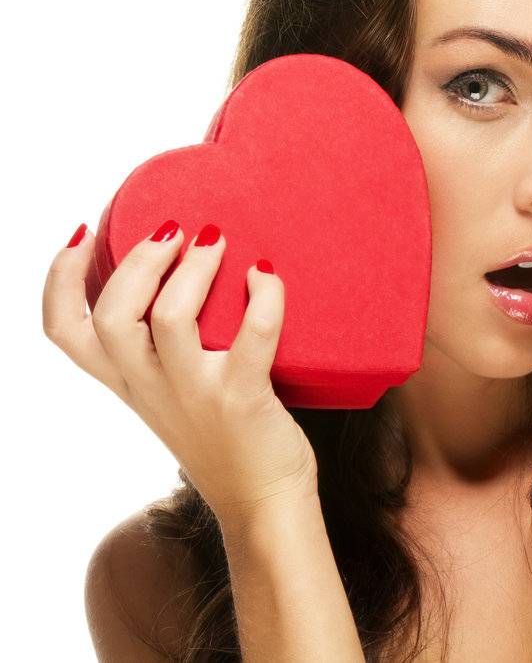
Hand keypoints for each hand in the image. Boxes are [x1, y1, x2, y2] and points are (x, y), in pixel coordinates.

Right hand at [44, 220, 318, 524]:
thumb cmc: (226, 440)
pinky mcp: (242, 398)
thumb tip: (181, 275)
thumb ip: (161, 351)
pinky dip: (263, 297)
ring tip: (217, 241)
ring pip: (168, 319)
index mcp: (127, 384)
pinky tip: (266, 276)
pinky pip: (251, 335)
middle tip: (174, 230)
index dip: (60, 278)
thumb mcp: (172, 396)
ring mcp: (194, 394)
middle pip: (110, 317)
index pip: (63, 331)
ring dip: (194, 269)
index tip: (83, 232)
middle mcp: (150, 389)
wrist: (263, 505)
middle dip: (137, 261)